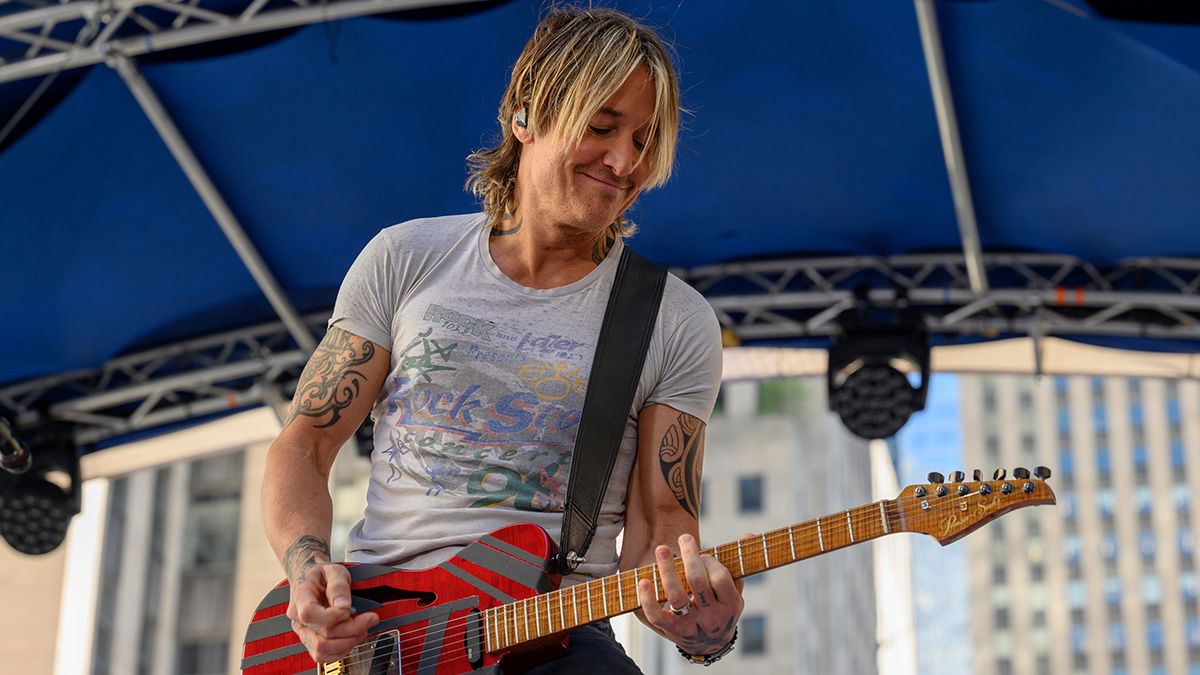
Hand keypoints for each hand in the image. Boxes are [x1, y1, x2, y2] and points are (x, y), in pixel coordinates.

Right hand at [287, 562, 379, 663]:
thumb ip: (338, 586)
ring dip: (348, 643)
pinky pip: (324, 656)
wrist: (312, 578)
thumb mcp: (333, 570)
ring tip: (363, 629)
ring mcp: (304, 632)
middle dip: (351, 630)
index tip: (349, 609)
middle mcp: (298, 618)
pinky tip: (353, 637)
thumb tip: (344, 605)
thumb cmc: (322, 574)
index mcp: (300, 596)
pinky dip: (342, 650)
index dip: (332, 616)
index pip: (309, 613)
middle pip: (321, 636)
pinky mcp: (311, 641)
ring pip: (322, 650)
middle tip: (370, 618)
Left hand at [635, 533, 743, 655]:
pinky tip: (644, 581)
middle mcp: (711, 617)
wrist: (710, 645)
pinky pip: (656, 616)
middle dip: (690, 556)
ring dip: (667, 570)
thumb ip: (737, 562)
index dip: (711, 562)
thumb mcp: (734, 590)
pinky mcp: (671, 630)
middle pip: (697, 581)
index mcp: (730, 605)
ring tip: (662, 549)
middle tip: (684, 539)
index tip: (705, 555)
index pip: (721, 578)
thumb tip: (747, 534)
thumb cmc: (721, 607)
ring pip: (676, 596)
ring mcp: (691, 625)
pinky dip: (648, 598)